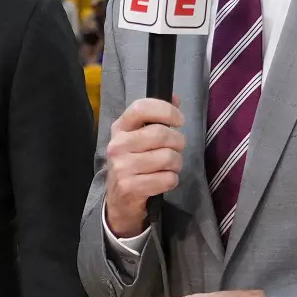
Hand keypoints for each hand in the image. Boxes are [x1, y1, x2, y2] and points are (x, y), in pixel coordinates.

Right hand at [106, 95, 184, 237]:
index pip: (141, 107)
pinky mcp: (129, 187)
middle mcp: (117, 145)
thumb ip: (157, 117)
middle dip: (178, 142)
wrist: (119, 199)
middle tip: (177, 148)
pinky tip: (163, 180)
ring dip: (176, 163)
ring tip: (170, 166)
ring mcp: (121, 167)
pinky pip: (167, 179)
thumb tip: (175, 97)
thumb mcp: (140, 137)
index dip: (166, 110)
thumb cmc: (134, 162)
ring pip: (168, 158)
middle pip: (160, 134)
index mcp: (120, 128)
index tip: (179, 120)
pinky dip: (172, 180)